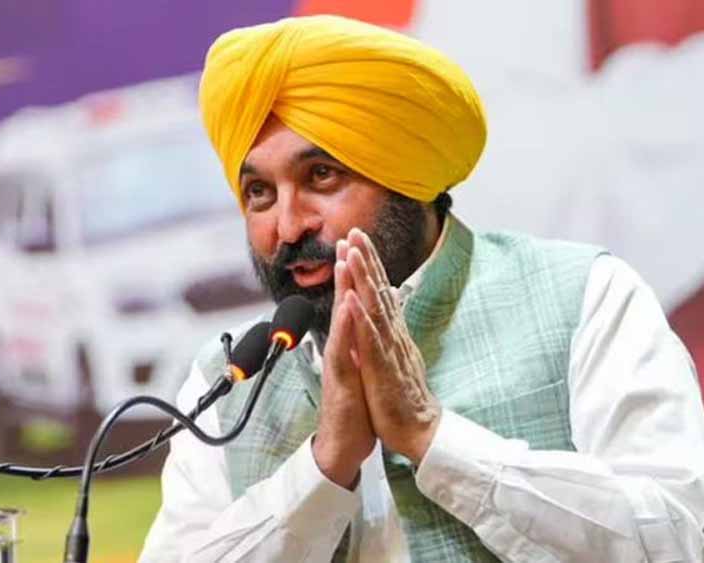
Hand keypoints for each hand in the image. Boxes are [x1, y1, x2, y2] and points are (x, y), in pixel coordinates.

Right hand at [313, 237, 375, 488]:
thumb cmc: (354, 408)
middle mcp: (341, 349)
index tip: (359, 244)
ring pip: (340, 322)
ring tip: (345, 261)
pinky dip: (345, 328)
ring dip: (343, 290)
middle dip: (346, 270)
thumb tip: (365, 319)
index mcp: (350, 345)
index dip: (357, 274)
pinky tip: (348, 308)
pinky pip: (342, 351)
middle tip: (347, 238)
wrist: (343, 445)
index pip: (354, 303)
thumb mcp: (361, 369)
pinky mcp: (339, 381)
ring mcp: (338, 363)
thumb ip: (361, 343)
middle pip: (344, 303)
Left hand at [342, 228, 440, 463]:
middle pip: (380, 289)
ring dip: (364, 278)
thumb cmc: (404, 396)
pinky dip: (361, 317)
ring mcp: (390, 349)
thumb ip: (392, 329)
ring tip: (353, 252)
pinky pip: (371, 339)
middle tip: (356, 230)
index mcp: (393, 332)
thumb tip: (390, 302)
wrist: (420, 431)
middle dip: (368, 259)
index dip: (370, 264)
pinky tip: (352, 299)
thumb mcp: (396, 356)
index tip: (359, 239)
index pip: (381, 291)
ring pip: (375, 307)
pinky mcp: (384, 367)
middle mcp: (393, 334)